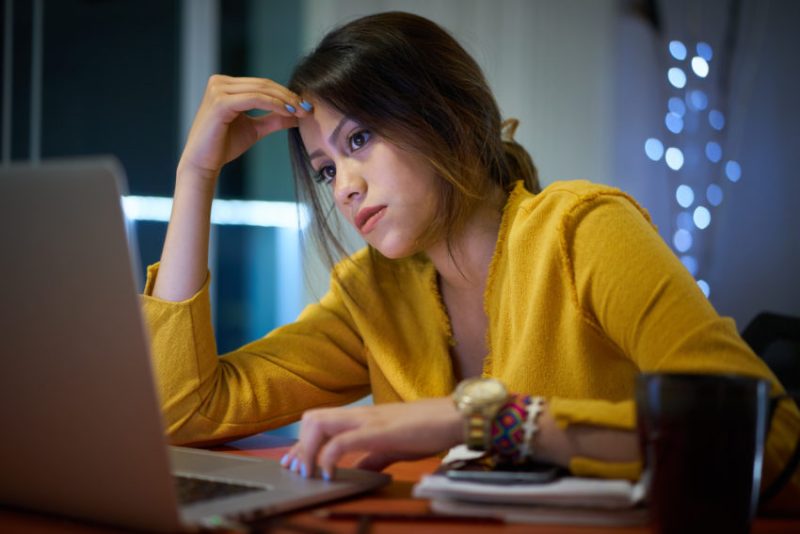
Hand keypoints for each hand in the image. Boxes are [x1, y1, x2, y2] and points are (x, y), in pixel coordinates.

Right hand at [178, 75, 308, 183]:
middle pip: (264, 84)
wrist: (203, 163)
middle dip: (289, 96)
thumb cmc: (224, 146)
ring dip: (285, 100)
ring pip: (261, 90)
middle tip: (308, 108)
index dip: (286, 94)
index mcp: (226, 85)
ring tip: (301, 111)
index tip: (306, 106)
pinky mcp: (220, 101)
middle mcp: (220, 82)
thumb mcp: (255, 129)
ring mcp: (218, 90)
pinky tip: (288, 112)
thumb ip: (274, 118)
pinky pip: (254, 99)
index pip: (263, 85)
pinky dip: (274, 104)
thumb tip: (298, 114)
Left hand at [280, 397, 461, 478]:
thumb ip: (372, 458)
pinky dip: (329, 457)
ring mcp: (368, 420)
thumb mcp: (394, 447)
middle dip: (298, 446)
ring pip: (320, 424)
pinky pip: (344, 440)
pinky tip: (330, 473)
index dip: (300, 443)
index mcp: (362, 418)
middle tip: (298, 471)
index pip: (319, 422)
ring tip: (310, 473)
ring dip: (308, 450)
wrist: (455, 416)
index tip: (292, 463)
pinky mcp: (379, 431)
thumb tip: (356, 473)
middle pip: (312, 418)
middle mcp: (360, 415)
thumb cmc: (428, 430)